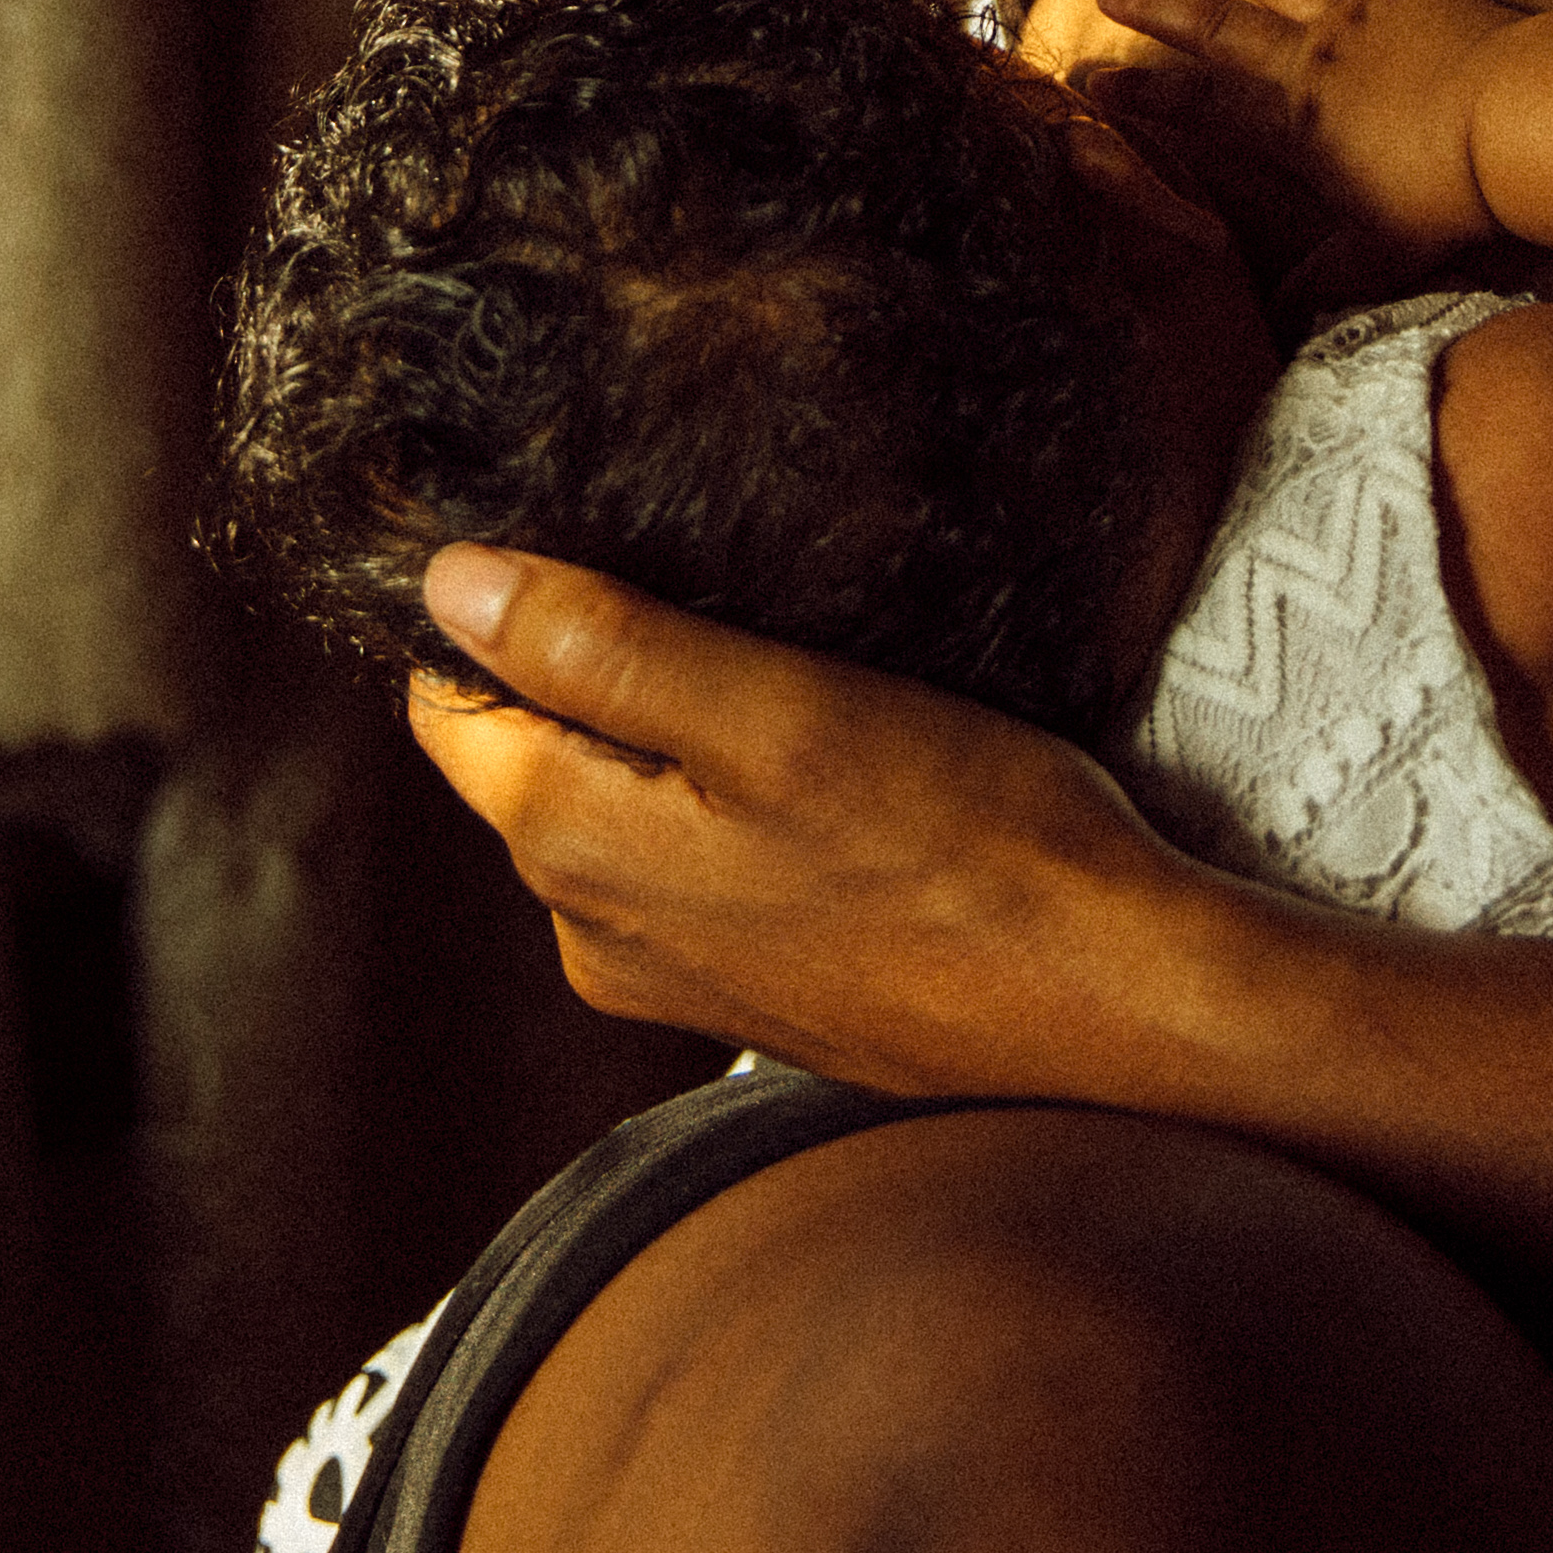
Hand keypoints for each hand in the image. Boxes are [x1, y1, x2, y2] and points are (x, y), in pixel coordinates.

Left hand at [401, 544, 1243, 1094]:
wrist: (1107, 1004)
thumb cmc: (961, 844)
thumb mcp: (777, 710)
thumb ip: (599, 648)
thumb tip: (446, 583)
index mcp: (567, 851)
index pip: (446, 704)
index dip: (503, 608)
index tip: (610, 548)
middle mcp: (588, 932)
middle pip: (533, 752)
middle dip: (596, 668)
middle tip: (726, 600)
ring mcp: (668, 974)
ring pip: (619, 804)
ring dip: (675, 734)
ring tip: (791, 679)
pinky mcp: (745, 990)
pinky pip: (691, 862)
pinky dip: (732, 802)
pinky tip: (828, 773)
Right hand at [1094, 0, 1529, 281]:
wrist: (1516, 122)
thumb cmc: (1450, 198)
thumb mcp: (1380, 258)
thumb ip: (1325, 284)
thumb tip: (1280, 326)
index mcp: (1296, 124)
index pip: (1200, 107)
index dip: (1140, 95)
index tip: (1088, 81)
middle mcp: (1312, 57)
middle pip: (1217, 27)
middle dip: (1156, 10)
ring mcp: (1359, 13)